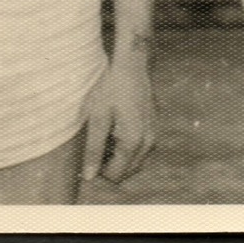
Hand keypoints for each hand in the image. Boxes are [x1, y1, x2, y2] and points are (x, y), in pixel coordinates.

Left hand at [80, 55, 156, 182]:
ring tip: (106, 138)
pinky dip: (128, 149)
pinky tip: (117, 131)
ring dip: (120, 158)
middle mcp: (148, 142)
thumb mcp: (98, 118)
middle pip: (127, 172)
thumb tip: (89, 176)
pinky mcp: (154, 128)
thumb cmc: (113, 89)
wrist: (133, 66)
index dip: (99, 171)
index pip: (116, 175)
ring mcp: (154, 135)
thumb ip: (94, 149)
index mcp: (133, 141)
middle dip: (111, 166)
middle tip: (96, 146)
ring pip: (136, 162)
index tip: (89, 157)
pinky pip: (141, 150)